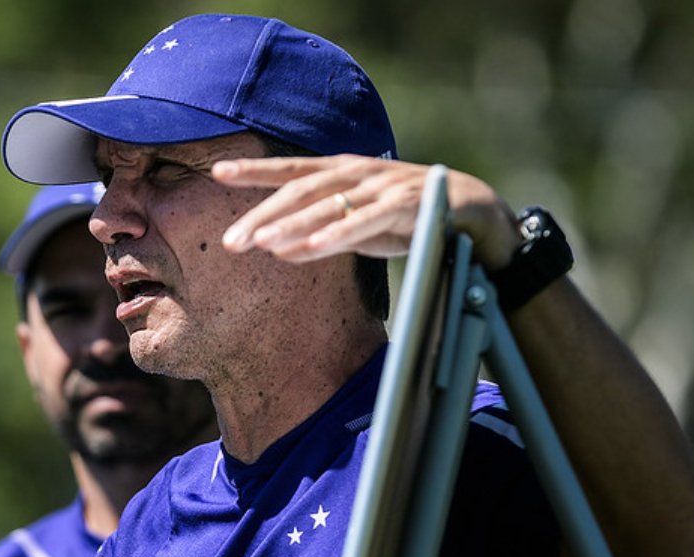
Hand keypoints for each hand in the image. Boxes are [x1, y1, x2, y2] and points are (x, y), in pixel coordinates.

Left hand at [213, 154, 521, 270]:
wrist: (478, 216)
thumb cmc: (411, 220)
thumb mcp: (359, 226)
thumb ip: (322, 232)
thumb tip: (277, 246)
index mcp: (343, 173)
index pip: (291, 171)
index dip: (255, 170)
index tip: (216, 172)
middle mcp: (358, 172)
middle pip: (300, 191)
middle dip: (262, 214)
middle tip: (230, 241)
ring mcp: (382, 185)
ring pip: (327, 205)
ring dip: (291, 225)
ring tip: (259, 244)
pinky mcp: (407, 204)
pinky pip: (364, 221)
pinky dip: (334, 234)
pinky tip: (307, 249)